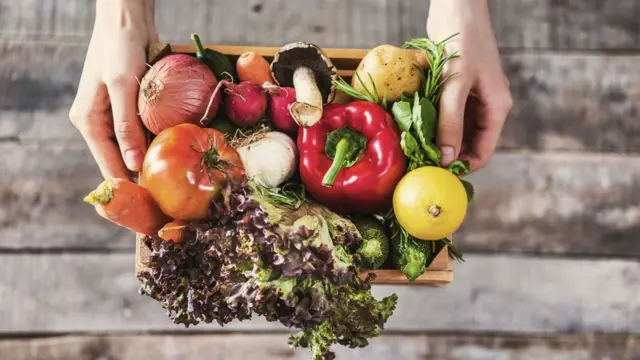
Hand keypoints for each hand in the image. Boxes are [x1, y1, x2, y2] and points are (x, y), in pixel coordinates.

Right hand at [70, 0, 157, 179]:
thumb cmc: (121, 47)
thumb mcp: (124, 86)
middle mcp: (98, 123)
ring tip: (174, 180)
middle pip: (120, 160)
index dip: (129, 187)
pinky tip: (174, 152)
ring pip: (133, 148)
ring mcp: (113, 116)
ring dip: (152, 160)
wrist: (127, 19)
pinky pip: (142, 132)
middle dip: (143, 176)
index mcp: (88, 122)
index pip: (108, 165)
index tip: (151, 205)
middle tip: (169, 196)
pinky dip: (156, 141)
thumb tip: (135, 163)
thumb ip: (127, 126)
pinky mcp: (129, 108)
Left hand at [427, 0, 512, 170]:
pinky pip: (445, 113)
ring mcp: (470, 97)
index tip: (437, 174)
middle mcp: (486, 105)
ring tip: (414, 147)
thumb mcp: (455, 85)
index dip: (462, 166)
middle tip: (420, 162)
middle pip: (468, 143)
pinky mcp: (455, 88)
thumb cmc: (462, 41)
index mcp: (496, 107)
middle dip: (447, 153)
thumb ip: (451, 122)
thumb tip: (447, 158)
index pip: (483, 151)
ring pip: (454, 129)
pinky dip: (432, 120)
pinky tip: (415, 126)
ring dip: (437, 138)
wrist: (457, 5)